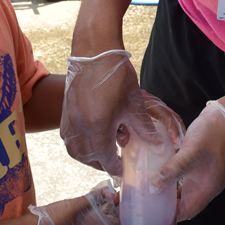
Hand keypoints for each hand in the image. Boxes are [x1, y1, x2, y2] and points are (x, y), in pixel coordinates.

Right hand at [29, 182, 118, 224]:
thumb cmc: (54, 222)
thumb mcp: (74, 208)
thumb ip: (91, 199)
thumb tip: (109, 191)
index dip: (126, 215)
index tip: (131, 201)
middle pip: (114, 217)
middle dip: (120, 205)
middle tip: (126, 190)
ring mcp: (87, 220)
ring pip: (104, 211)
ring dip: (111, 201)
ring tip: (116, 187)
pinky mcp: (80, 214)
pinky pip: (94, 206)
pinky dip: (99, 199)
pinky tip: (103, 188)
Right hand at [61, 50, 182, 176]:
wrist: (95, 54)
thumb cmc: (117, 78)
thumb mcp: (134, 105)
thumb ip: (145, 129)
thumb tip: (159, 147)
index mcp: (98, 128)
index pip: (106, 159)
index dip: (116, 166)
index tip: (123, 169)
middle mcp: (80, 128)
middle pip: (88, 158)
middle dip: (101, 164)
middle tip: (113, 163)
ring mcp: (69, 121)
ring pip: (75, 151)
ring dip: (88, 157)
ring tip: (101, 153)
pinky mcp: (65, 114)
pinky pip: (68, 139)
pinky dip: (78, 145)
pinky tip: (90, 139)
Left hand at [150, 100, 224, 221]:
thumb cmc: (214, 135)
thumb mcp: (190, 152)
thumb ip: (172, 170)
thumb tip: (154, 187)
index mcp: (206, 190)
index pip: (185, 213)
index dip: (169, 216)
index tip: (151, 213)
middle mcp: (205, 186)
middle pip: (183, 203)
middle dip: (165, 203)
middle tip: (145, 199)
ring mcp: (204, 175)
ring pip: (183, 189)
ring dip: (168, 189)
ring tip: (149, 186)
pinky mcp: (201, 164)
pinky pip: (185, 176)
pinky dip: (173, 176)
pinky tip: (161, 169)